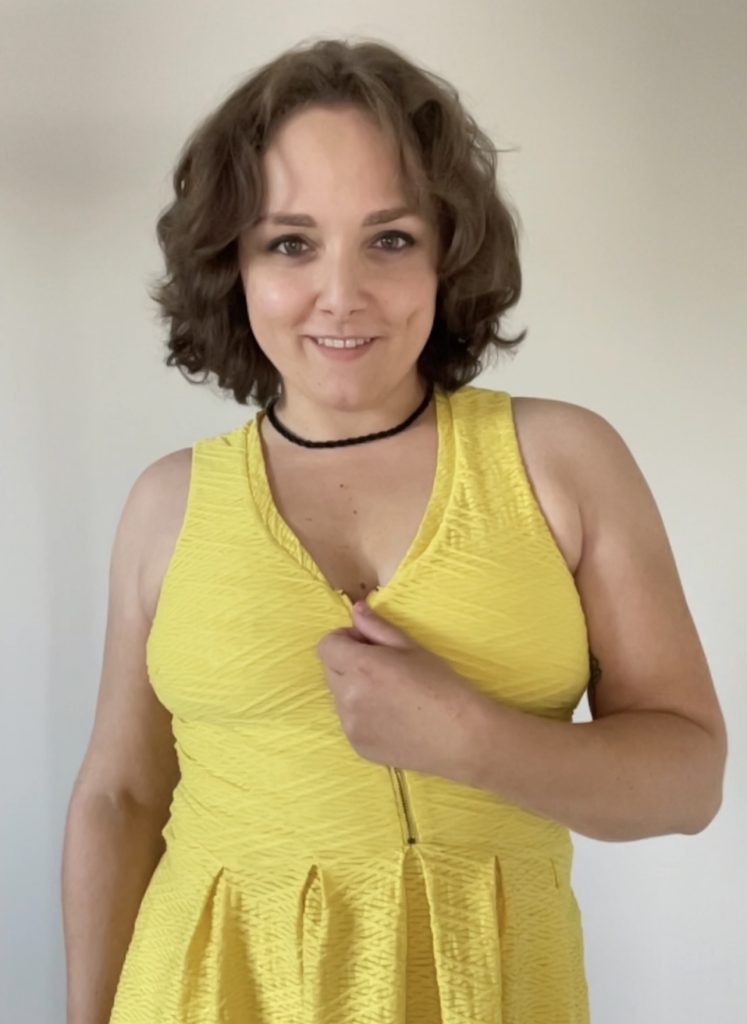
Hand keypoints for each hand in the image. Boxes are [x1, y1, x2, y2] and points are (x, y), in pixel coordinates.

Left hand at [315, 599, 480, 780]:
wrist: (462, 738)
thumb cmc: (443, 686)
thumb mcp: (412, 648)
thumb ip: (377, 627)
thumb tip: (356, 609)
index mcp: (361, 666)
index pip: (326, 645)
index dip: (344, 639)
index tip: (367, 644)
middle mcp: (348, 696)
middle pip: (329, 670)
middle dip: (347, 662)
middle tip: (382, 668)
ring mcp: (350, 724)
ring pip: (339, 697)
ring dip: (354, 689)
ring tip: (389, 695)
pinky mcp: (357, 745)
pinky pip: (349, 721)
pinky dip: (362, 714)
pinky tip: (392, 717)